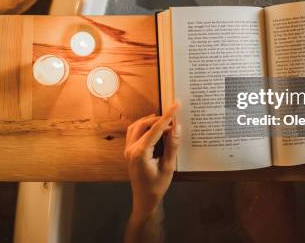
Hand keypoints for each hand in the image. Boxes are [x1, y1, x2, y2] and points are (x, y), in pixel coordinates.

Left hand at [124, 102, 179, 221]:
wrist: (144, 199)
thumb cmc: (157, 186)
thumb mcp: (168, 167)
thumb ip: (172, 145)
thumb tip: (177, 127)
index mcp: (140, 153)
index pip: (155, 129)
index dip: (167, 116)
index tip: (176, 105)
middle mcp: (131, 149)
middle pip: (145, 125)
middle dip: (160, 119)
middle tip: (174, 118)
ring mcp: (127, 149)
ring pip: (137, 126)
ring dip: (151, 121)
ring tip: (165, 121)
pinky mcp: (128, 150)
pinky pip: (134, 131)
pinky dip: (144, 126)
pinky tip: (154, 127)